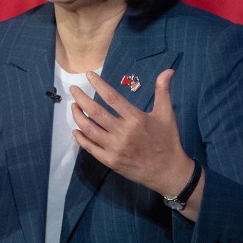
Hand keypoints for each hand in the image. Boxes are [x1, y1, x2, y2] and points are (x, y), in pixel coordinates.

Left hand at [70, 70, 195, 198]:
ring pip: (89, 129)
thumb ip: (163, 91)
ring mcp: (114, 148)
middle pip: (95, 112)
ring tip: (74, 106)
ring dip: (78, 116)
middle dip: (81, 98)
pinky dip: (80, 138)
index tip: (89, 75)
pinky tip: (76, 130)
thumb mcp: (167, 114)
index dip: (98, 84)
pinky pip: (90, 148)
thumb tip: (168, 70)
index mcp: (135, 118)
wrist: (168, 171)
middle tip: (74, 89)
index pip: (112, 98)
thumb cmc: (167, 140)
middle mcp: (122, 132)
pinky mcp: (110, 161)